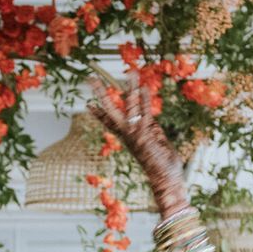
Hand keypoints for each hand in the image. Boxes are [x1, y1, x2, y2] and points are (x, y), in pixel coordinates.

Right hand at [86, 79, 188, 215]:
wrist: (165, 180)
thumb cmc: (162, 163)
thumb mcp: (155, 141)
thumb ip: (151, 127)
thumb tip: (147, 114)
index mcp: (127, 137)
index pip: (109, 122)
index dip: (99, 114)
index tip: (87, 105)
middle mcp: (127, 134)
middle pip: (110, 111)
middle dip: (101, 94)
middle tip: (90, 79)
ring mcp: (135, 134)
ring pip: (130, 107)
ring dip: (131, 88)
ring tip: (130, 72)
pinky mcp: (145, 135)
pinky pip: (145, 114)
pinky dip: (145, 100)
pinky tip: (143, 88)